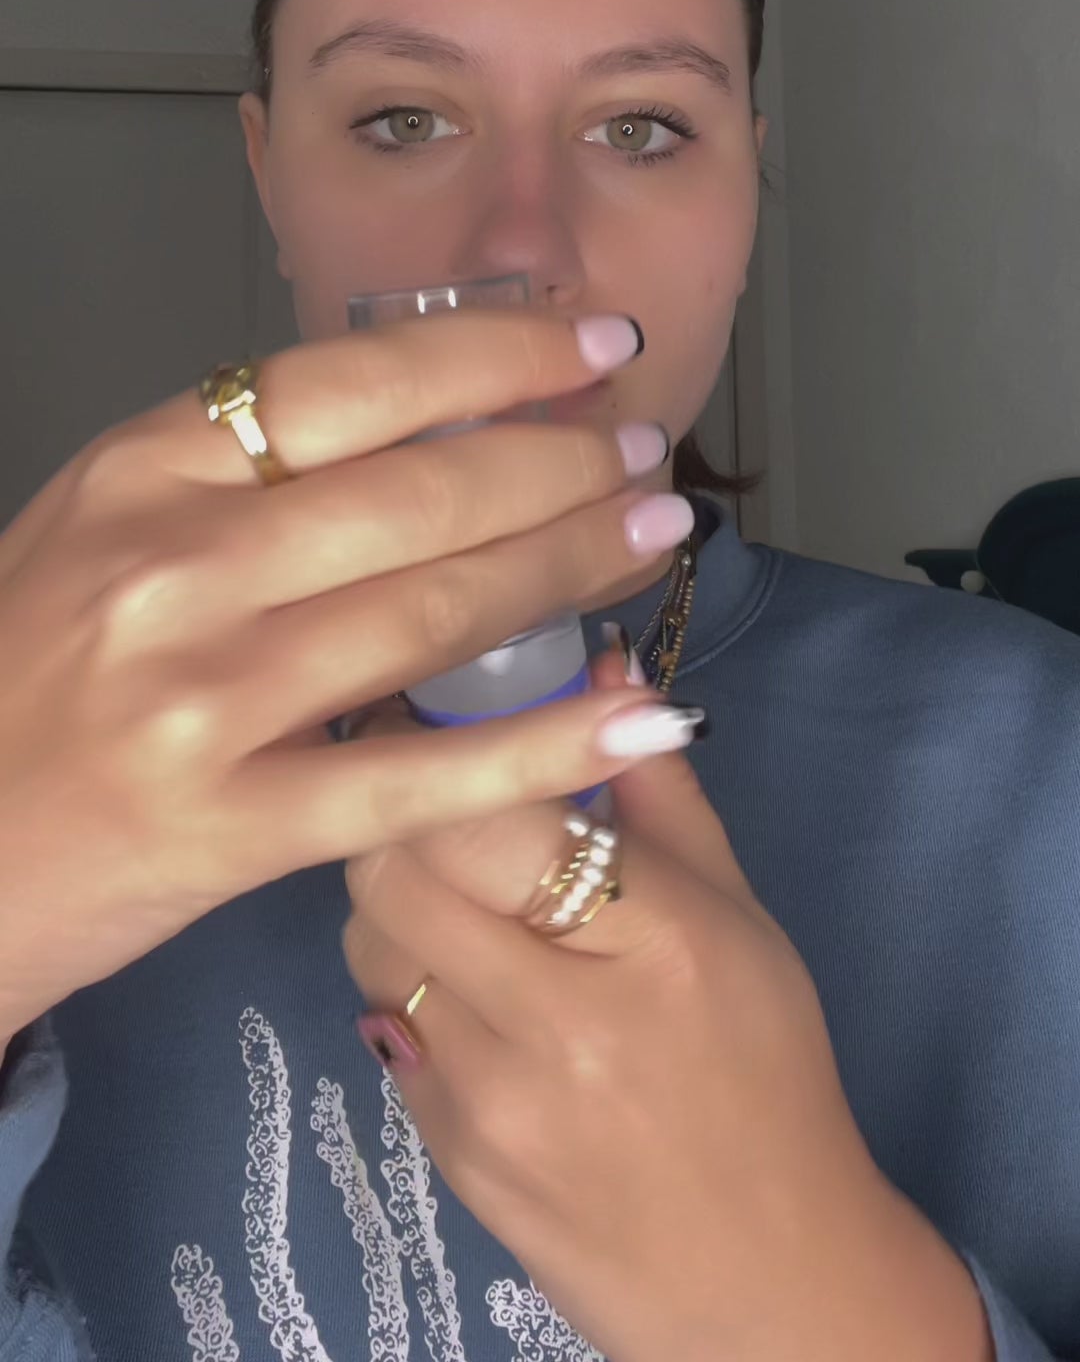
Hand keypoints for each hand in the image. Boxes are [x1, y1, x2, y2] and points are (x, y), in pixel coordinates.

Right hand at [0, 310, 677, 1039]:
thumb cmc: (22, 675)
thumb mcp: (98, 531)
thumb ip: (232, 478)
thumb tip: (421, 421)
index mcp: (140, 472)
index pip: (347, 383)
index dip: (493, 355)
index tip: (592, 345)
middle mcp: (171, 567)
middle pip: (416, 493)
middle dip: (560, 462)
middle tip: (646, 450)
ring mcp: (202, 700)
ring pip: (432, 612)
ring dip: (571, 564)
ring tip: (655, 532)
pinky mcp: (230, 828)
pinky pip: (418, 777)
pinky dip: (545, 744)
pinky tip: (641, 714)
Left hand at [344, 691, 992, 1361]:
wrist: (769, 1275)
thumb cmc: (766, 1071)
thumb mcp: (739, 918)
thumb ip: (657, 792)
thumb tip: (604, 664)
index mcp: (647, 940)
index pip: (482, 813)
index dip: (434, 753)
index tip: (423, 717)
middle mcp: (557, 1019)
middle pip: (391, 869)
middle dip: (396, 818)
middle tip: (427, 803)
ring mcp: (490, 1100)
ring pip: (368, 945)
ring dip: (392, 905)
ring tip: (456, 903)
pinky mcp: (448, 1159)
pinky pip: (385, 1030)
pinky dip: (411, 991)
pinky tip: (472, 1000)